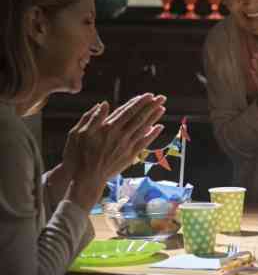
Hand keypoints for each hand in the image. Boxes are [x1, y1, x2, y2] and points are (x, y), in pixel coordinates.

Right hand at [66, 94, 165, 210]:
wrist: (85, 179)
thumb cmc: (78, 155)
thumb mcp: (77, 133)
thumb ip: (92, 118)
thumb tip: (104, 104)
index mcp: (107, 128)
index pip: (127, 111)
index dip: (139, 102)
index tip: (148, 95)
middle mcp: (120, 136)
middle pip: (139, 118)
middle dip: (151, 106)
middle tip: (162, 97)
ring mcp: (127, 146)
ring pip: (143, 129)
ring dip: (154, 118)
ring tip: (163, 108)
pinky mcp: (130, 156)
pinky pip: (144, 143)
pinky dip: (152, 135)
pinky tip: (159, 127)